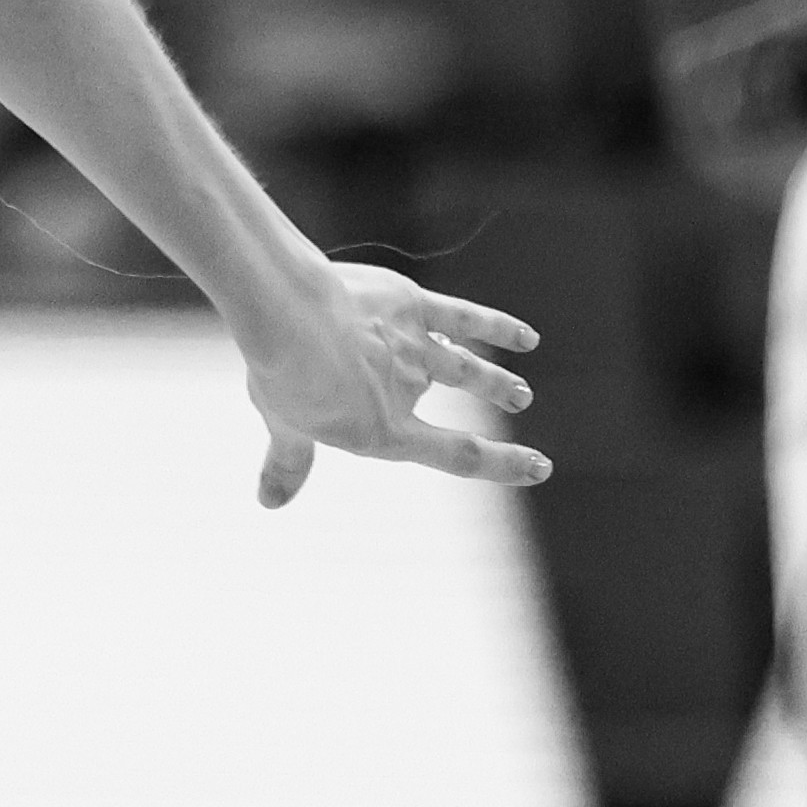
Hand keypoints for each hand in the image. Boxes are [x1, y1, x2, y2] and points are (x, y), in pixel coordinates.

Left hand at [239, 253, 548, 499]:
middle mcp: (409, 391)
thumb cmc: (281, 371)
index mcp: (383, 432)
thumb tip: (269, 502)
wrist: (287, 314)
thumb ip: (287, 462)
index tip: (538, 467)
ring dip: (497, 376)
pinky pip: (465, 317)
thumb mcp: (282, 423)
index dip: (501, 464)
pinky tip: (526, 337)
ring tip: (521, 389)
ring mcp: (415, 347)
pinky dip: (498, 327)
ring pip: (468, 364)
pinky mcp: (410, 304)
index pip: (457, 456)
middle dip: (497, 395)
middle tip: (522, 398)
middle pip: (465, 394)